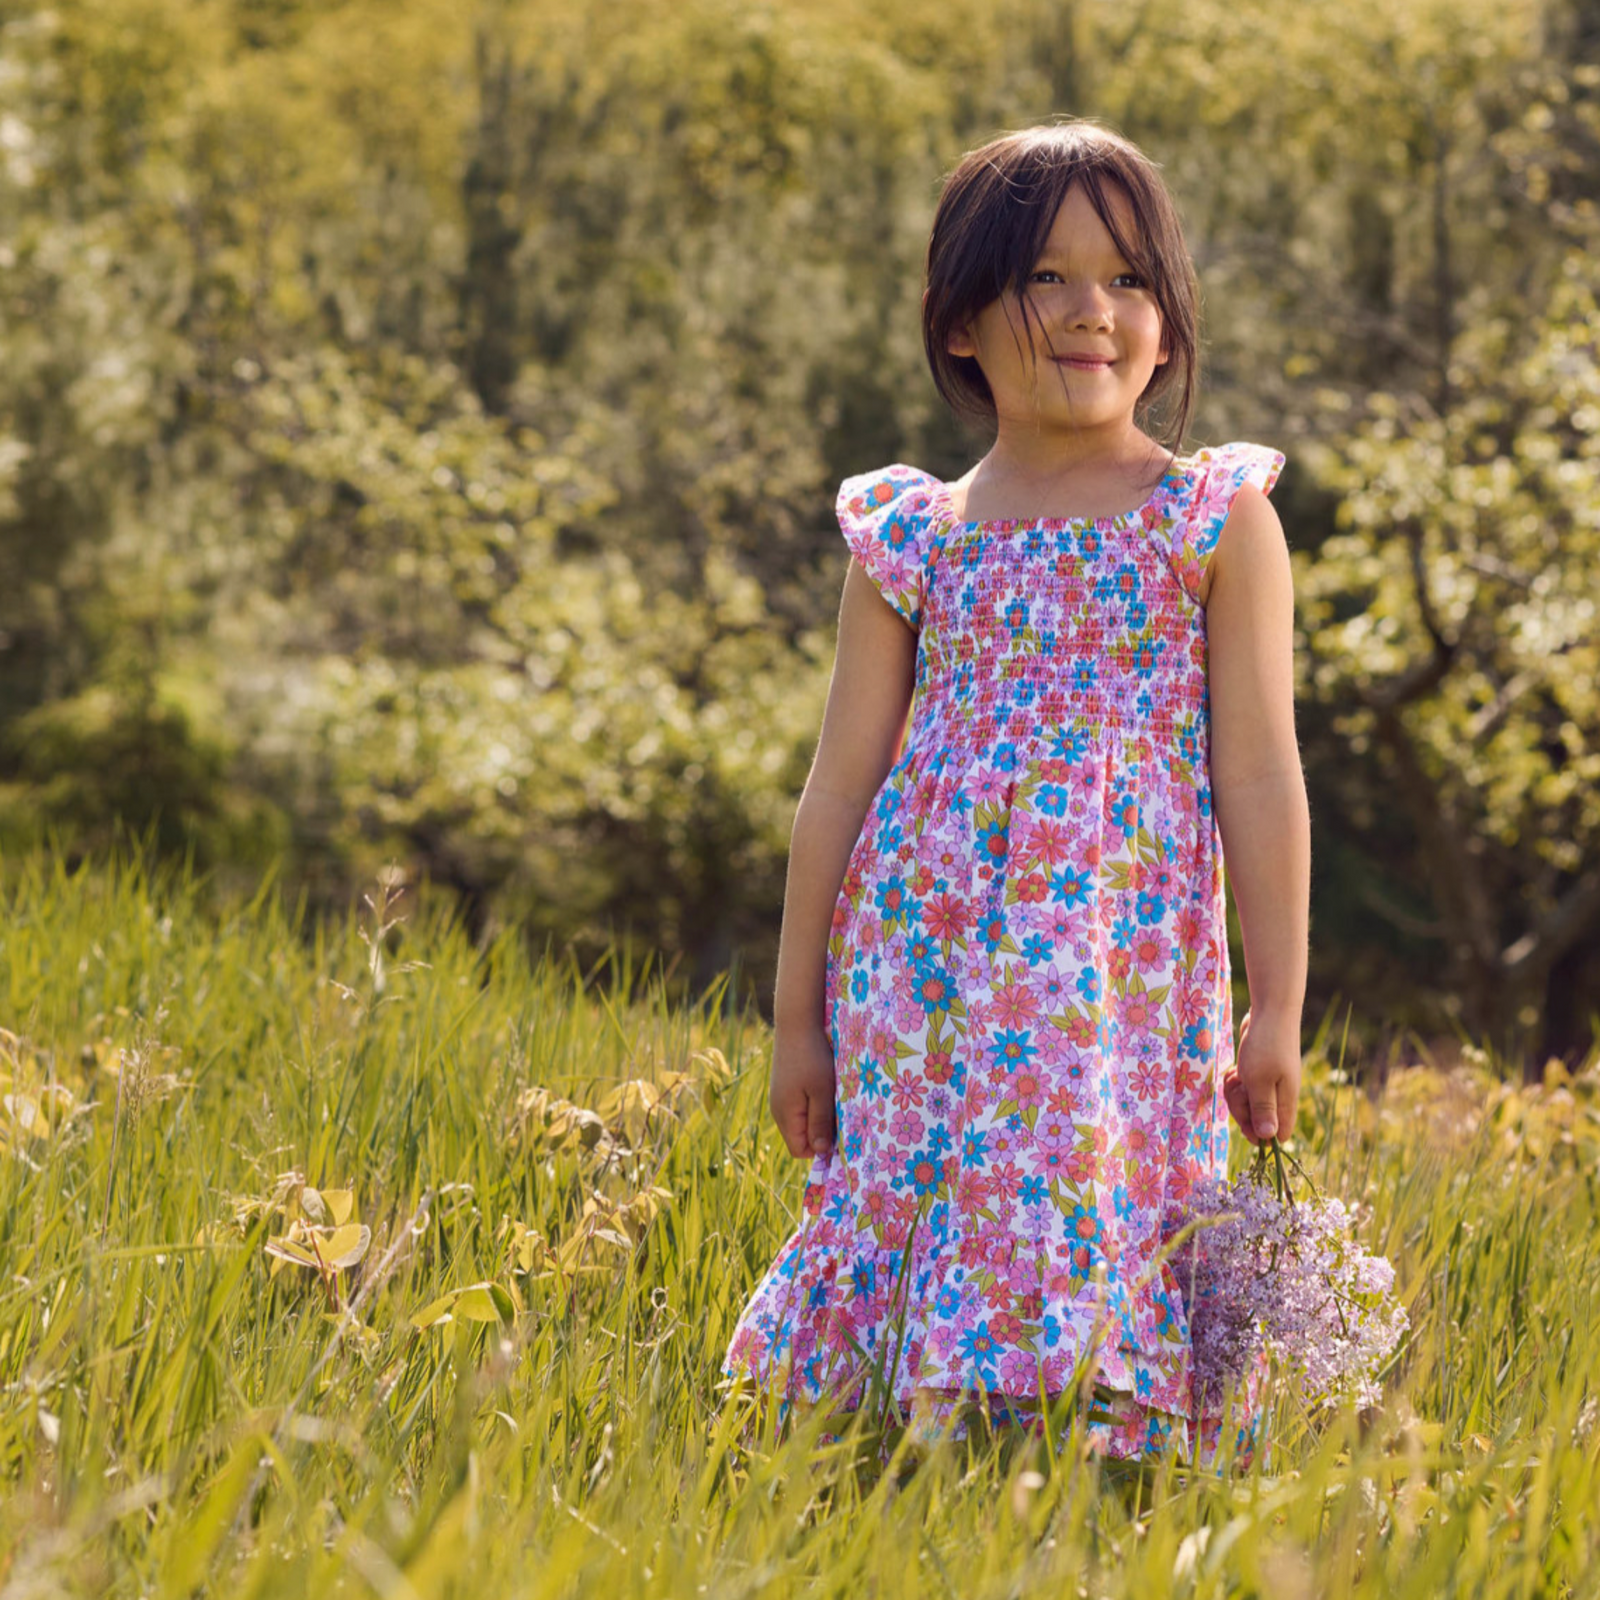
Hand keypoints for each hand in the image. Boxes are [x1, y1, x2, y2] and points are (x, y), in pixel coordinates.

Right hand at [769, 1024, 837, 1158]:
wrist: (797, 1023)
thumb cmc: (813, 1057)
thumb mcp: (822, 1091)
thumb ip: (820, 1122)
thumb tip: (820, 1152)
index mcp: (785, 1115)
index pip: (800, 1150)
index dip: (820, 1148)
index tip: (839, 1131)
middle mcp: (779, 1110)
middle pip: (801, 1137)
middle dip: (821, 1132)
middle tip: (840, 1112)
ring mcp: (780, 1098)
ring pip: (802, 1121)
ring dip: (819, 1116)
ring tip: (833, 1097)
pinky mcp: (785, 1087)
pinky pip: (801, 1106)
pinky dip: (814, 1103)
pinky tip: (824, 1086)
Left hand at [1222, 1008, 1300, 1146]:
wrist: (1270, 1012)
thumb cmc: (1266, 1046)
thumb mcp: (1259, 1080)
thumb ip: (1263, 1110)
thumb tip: (1268, 1138)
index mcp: (1285, 1103)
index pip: (1278, 1135)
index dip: (1259, 1134)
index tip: (1244, 1121)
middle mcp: (1279, 1096)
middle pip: (1256, 1120)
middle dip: (1240, 1107)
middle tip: (1240, 1087)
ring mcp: (1268, 1084)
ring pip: (1245, 1103)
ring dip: (1235, 1091)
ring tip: (1237, 1074)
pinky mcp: (1257, 1074)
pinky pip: (1241, 1088)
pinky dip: (1235, 1080)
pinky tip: (1235, 1069)